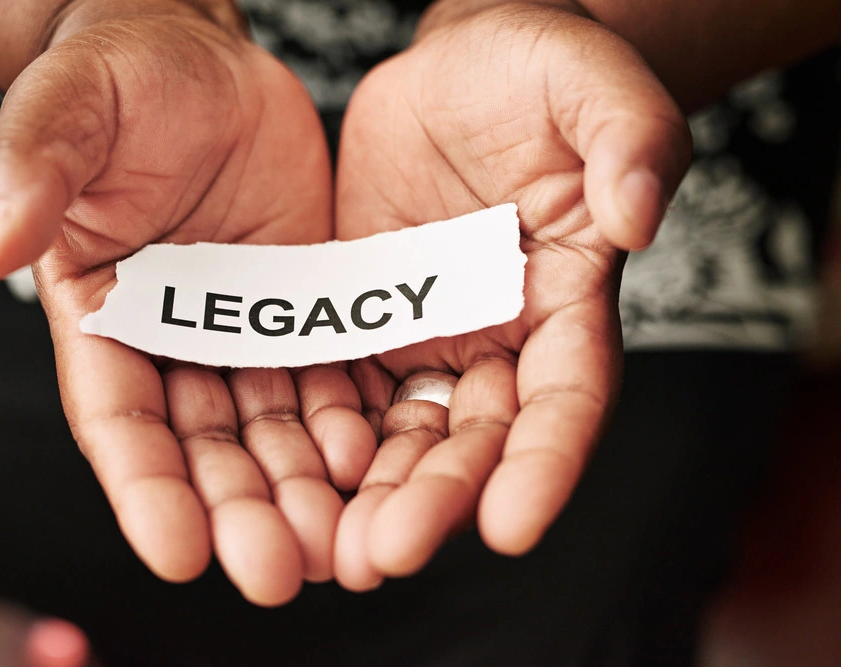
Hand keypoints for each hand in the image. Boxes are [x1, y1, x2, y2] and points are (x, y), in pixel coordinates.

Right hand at [0, 0, 374, 604]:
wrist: (199, 57)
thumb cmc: (117, 79)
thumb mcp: (65, 114)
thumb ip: (31, 175)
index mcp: (103, 316)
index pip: (120, 420)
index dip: (147, 489)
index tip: (177, 554)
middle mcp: (175, 339)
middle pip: (207, 446)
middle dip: (241, 512)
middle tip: (280, 573)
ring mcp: (245, 327)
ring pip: (275, 428)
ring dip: (305, 489)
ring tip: (342, 543)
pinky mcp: (306, 305)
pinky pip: (329, 375)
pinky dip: (350, 422)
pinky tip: (375, 459)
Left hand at [332, 1, 690, 588]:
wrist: (454, 73)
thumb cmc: (535, 72)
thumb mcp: (592, 84)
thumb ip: (629, 140)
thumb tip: (636, 215)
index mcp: (569, 302)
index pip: (566, 398)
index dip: (544, 463)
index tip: (513, 527)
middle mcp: (502, 339)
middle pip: (474, 438)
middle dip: (435, 499)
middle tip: (386, 553)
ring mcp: (430, 336)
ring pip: (403, 433)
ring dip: (370, 493)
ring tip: (331, 546)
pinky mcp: (366, 321)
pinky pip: (342, 389)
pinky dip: (321, 437)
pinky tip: (288, 475)